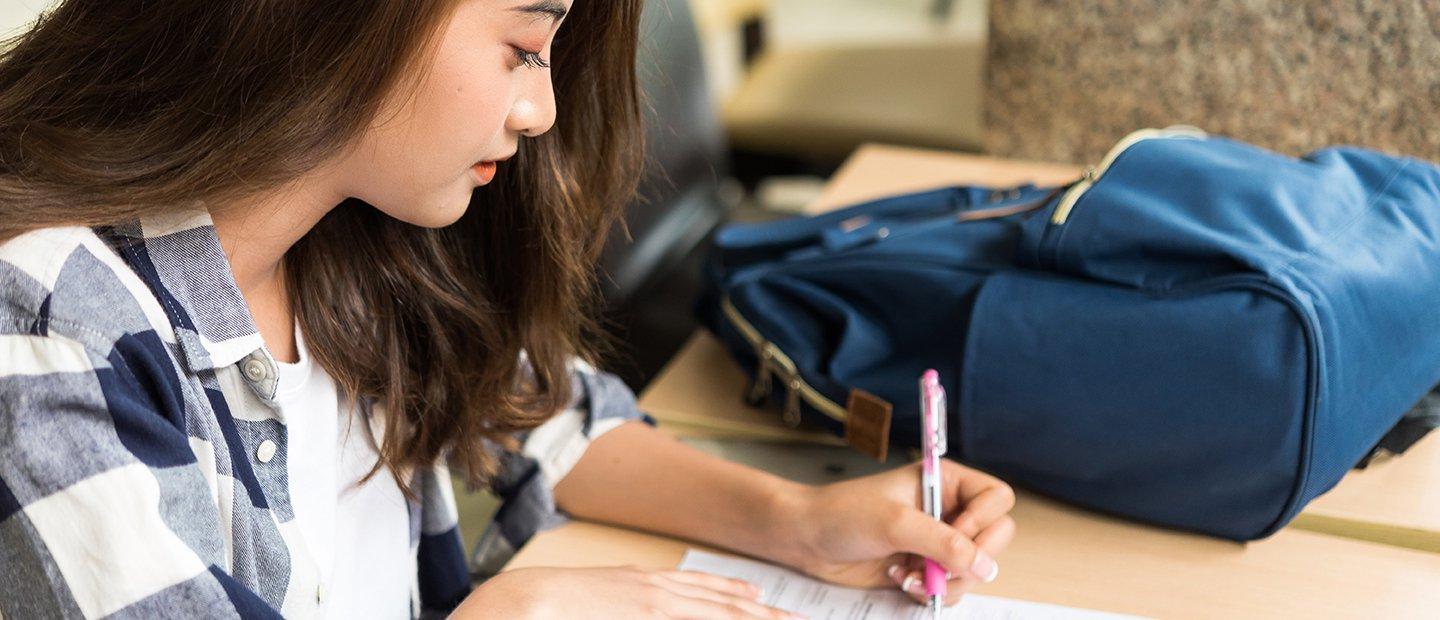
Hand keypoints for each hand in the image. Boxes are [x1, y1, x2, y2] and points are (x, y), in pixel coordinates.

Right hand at [451, 565, 804, 618]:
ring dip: (755, 619)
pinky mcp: (649, 615)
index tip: (763, 601)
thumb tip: (636, 604)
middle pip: (723, 604)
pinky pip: (695, 619)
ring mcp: (654, 607)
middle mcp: (656, 592)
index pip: (702, 590)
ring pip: (718, 614)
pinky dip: (724, 618)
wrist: (520, 603)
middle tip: (797, 618)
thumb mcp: (597, 598)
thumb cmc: (546, 607)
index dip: (736, 596)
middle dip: (762, 614)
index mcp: (643, 585)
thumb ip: (626, 603)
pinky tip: (747, 617)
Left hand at [783, 460, 1015, 605]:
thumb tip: (985, 566)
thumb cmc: (843, 514)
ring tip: (908, 574)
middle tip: (936, 565)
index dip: (983, 521)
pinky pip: (951, 589)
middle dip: (966, 560)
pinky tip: (901, 579)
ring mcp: (937, 541)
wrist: (808, 540)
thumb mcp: (895, 524)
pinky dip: (930, 591)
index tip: (955, 534)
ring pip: (974, 571)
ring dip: (945, 581)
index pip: (996, 499)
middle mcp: (947, 511)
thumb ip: (943, 543)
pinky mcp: (925, 568)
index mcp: (945, 482)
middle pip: (995, 538)